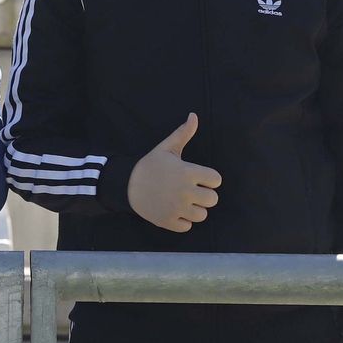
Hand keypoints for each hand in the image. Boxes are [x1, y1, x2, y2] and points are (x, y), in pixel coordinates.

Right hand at [126, 114, 221, 231]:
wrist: (126, 184)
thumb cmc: (150, 165)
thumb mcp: (166, 148)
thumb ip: (183, 133)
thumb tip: (194, 116)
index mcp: (188, 172)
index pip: (217, 180)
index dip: (209, 179)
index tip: (198, 178)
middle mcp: (185, 192)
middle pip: (213, 199)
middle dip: (204, 196)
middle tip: (191, 191)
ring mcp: (176, 208)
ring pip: (202, 215)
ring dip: (195, 210)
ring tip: (184, 202)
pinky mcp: (168, 221)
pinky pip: (187, 226)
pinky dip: (183, 221)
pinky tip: (175, 211)